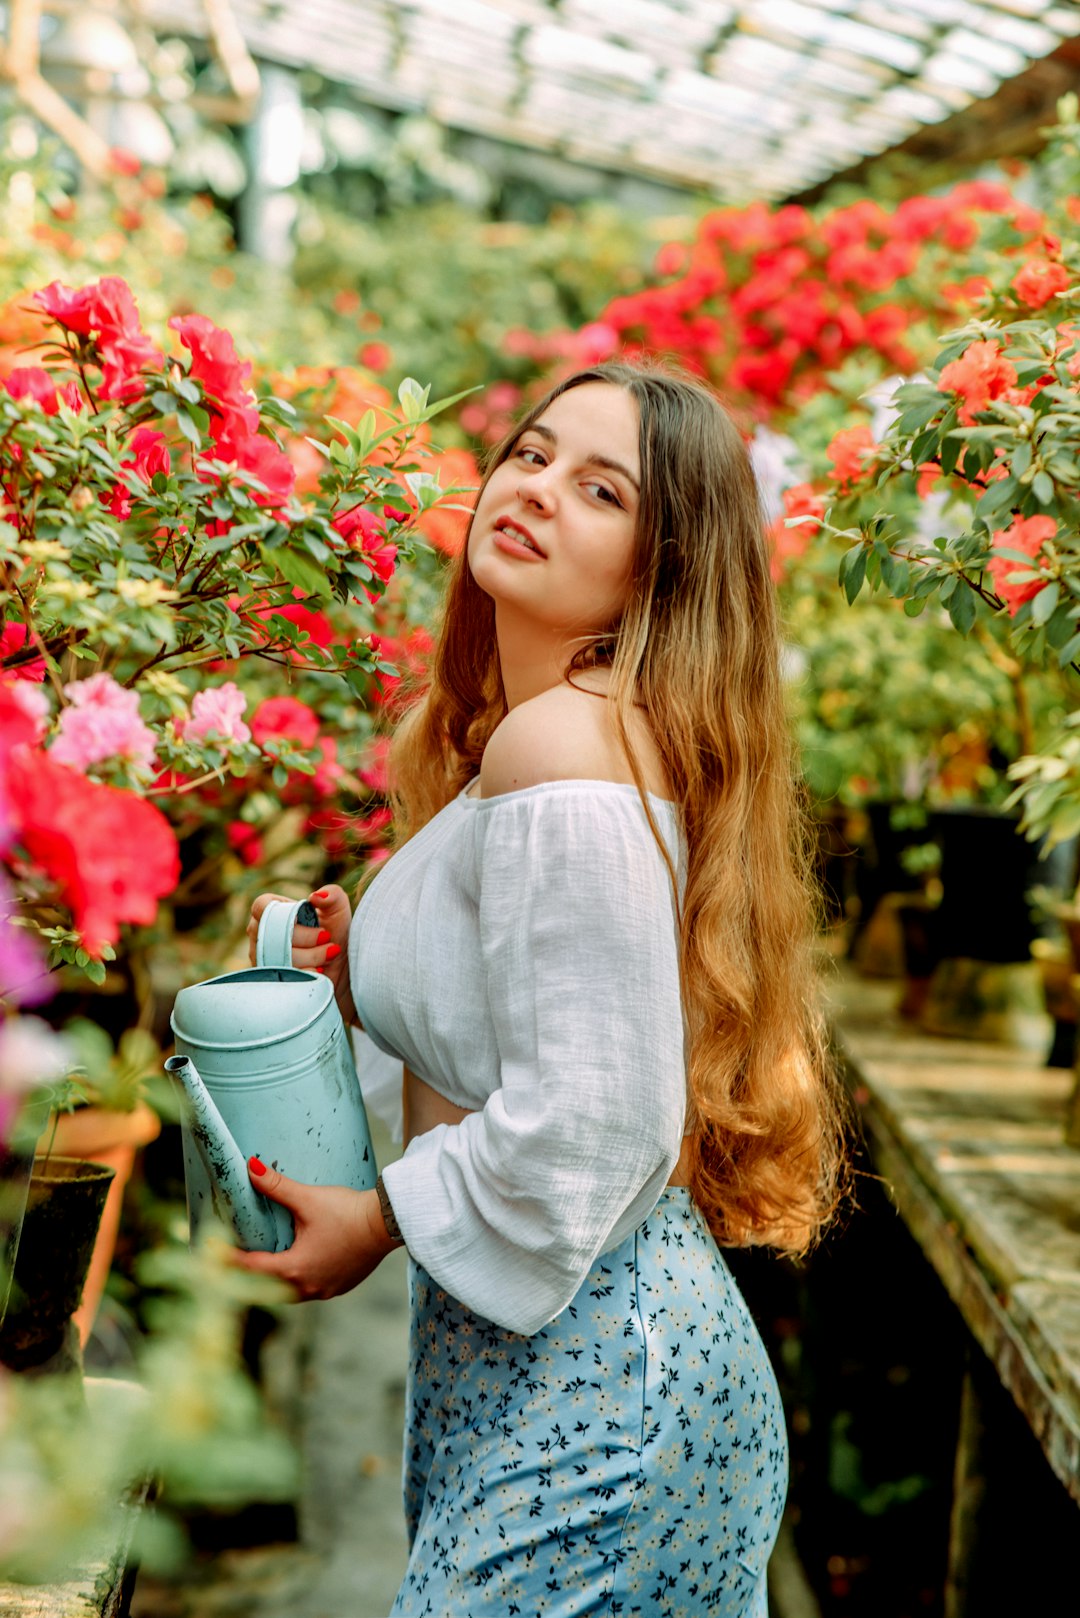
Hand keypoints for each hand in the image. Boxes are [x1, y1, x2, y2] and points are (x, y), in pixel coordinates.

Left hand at [230, 1158, 397, 1299]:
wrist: (387, 1224)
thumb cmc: (348, 1214)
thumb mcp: (308, 1200)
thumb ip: (277, 1187)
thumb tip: (252, 1169)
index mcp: (294, 1269)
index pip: (250, 1267)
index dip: (227, 1259)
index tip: (210, 1254)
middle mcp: (307, 1287)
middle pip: (267, 1288)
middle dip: (247, 1277)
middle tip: (230, 1262)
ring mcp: (325, 1290)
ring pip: (288, 1293)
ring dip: (273, 1282)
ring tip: (260, 1267)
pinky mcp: (340, 1286)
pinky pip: (309, 1290)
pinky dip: (295, 1282)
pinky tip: (295, 1268)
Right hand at [247, 885, 356, 1024]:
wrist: (344, 972)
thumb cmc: (337, 935)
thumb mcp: (339, 912)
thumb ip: (333, 896)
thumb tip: (315, 896)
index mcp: (272, 911)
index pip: (261, 906)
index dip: (286, 914)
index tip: (311, 919)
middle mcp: (261, 935)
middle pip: (271, 933)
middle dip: (306, 937)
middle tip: (327, 938)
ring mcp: (263, 958)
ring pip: (277, 957)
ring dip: (310, 956)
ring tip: (329, 955)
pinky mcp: (271, 980)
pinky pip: (282, 977)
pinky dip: (306, 973)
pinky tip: (320, 972)